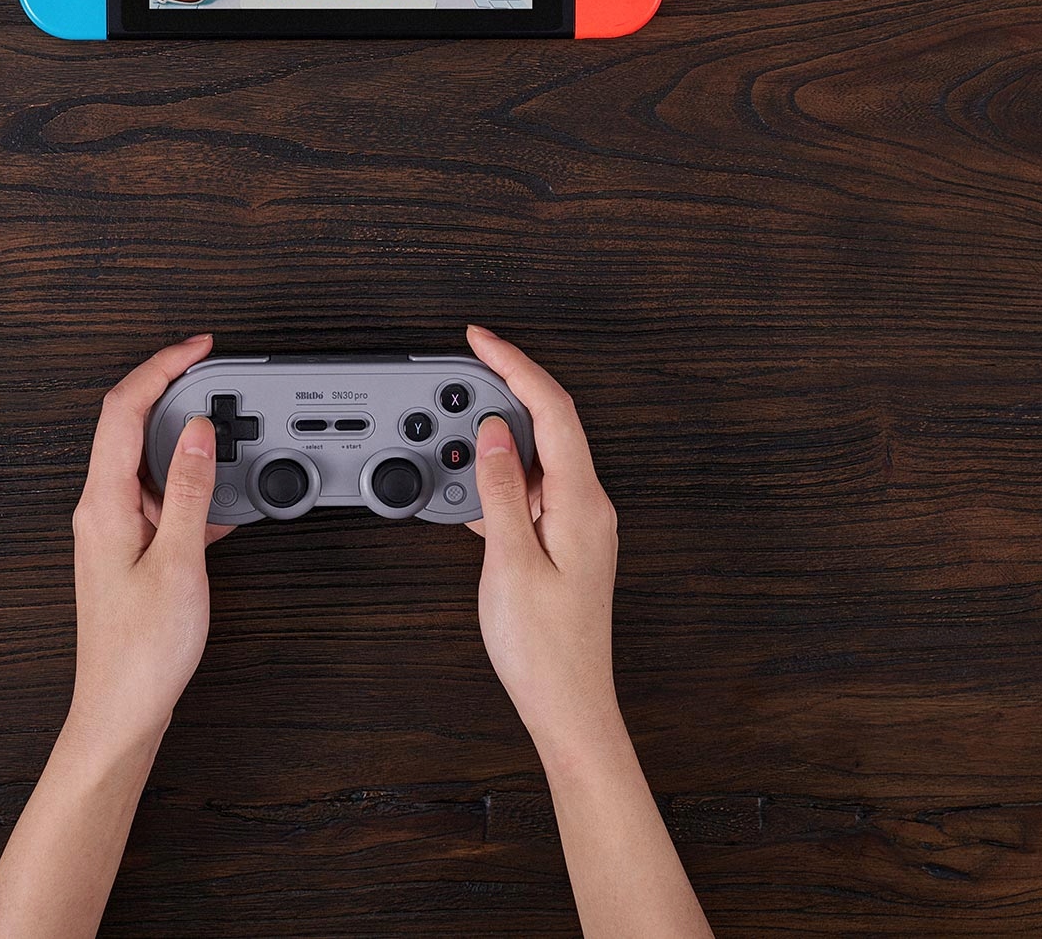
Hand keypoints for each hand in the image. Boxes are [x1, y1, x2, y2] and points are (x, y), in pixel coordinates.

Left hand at [67, 335, 233, 750]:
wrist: (121, 710)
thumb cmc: (141, 652)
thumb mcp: (177, 562)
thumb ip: (187, 490)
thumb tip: (198, 431)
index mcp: (102, 503)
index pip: (122, 409)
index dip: (160, 367)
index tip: (198, 347)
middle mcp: (100, 509)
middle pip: (129, 425)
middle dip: (174, 393)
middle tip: (217, 377)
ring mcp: (112, 529)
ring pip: (147, 462)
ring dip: (185, 442)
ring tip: (228, 437)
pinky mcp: (128, 550)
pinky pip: (158, 498)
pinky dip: (190, 486)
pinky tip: (221, 502)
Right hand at [464, 325, 623, 752]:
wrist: (568, 703)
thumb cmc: (544, 648)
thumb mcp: (510, 561)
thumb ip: (502, 489)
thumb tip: (496, 433)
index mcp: (581, 502)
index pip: (553, 409)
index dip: (516, 364)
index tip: (481, 339)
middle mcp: (588, 506)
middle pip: (549, 424)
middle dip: (504, 391)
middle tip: (458, 376)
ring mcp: (578, 523)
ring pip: (536, 457)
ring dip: (496, 439)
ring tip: (454, 437)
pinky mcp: (564, 542)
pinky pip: (531, 490)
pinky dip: (498, 479)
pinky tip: (469, 492)